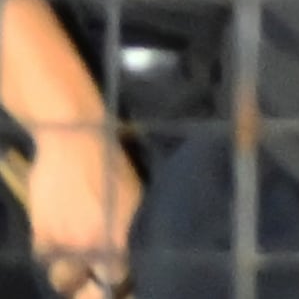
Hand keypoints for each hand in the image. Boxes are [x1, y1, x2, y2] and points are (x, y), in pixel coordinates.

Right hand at [21, 122, 130, 298]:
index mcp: (117, 235)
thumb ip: (127, 227)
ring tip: (80, 262)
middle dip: (91, 285)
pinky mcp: (39, 232)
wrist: (74, 140)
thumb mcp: (132, 195)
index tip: (122, 278)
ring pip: (63, 276)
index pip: (116, 277)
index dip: (120, 280)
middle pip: (86, 286)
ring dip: (71, 272)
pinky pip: (45, 257)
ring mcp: (62, 240)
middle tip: (96, 275)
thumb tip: (128, 247)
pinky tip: (62, 244)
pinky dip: (53, 255)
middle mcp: (88, 244)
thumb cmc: (111, 163)